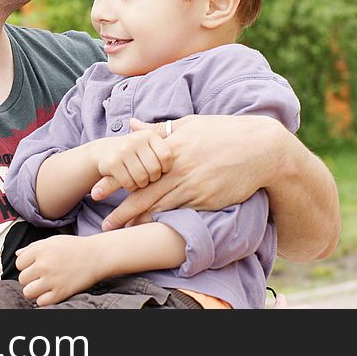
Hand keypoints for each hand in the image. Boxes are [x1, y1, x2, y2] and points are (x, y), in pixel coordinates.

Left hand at [15, 235, 103, 305]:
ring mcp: (52, 279)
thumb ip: (33, 247)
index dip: (26, 266)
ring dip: (34, 290)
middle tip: (41, 276)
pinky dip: (44, 299)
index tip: (34, 266)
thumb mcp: (53, 241)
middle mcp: (44, 264)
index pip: (19, 263)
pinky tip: (51, 291)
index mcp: (41, 249)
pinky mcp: (60, 292)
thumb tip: (18, 254)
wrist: (96, 256)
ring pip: (28, 292)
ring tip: (44, 285)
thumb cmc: (75, 247)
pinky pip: (41, 302)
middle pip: (22, 278)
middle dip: (30, 278)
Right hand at [88, 120, 172, 195]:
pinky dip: (130, 187)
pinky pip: (129, 183)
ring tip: (138, 178)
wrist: (105, 152)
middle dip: (152, 178)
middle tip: (147, 176)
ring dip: (141, 184)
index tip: (160, 170)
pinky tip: (128, 181)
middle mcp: (136, 139)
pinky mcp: (112, 162)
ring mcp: (123, 150)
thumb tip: (192, 142)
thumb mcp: (150, 144)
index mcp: (149, 135)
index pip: (166, 157)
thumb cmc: (136, 152)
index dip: (165, 169)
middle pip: (155, 170)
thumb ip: (170, 144)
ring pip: (142, 179)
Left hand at [93, 115, 281, 230]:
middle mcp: (179, 166)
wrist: (259, 149)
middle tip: (102, 220)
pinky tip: (149, 230)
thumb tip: (132, 125)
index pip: (136, 165)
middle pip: (142, 190)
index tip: (97, 190)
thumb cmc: (224, 132)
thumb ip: (159, 129)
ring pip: (158, 205)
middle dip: (120, 207)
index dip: (114, 179)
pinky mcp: (206, 198)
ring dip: (137, 219)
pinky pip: (179, 212)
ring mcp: (193, 184)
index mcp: (172, 146)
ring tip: (119, 230)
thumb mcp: (190, 124)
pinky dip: (162, 221)